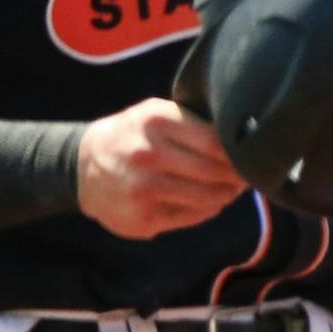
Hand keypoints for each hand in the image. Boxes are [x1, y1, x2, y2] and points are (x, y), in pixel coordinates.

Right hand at [77, 99, 246, 239]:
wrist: (81, 165)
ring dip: (226, 195)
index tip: (250, 155)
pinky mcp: (141, 217)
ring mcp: (142, 188)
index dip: (238, 153)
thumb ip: (194, 122)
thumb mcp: (157, 114)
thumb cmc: (132, 135)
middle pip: (214, 171)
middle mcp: (148, 154)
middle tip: (248, 176)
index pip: (215, 142)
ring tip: (231, 190)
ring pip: (206, 197)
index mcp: (157, 121)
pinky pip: (190, 216)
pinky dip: (207, 210)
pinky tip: (210, 202)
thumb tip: (242, 138)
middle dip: (237, 176)